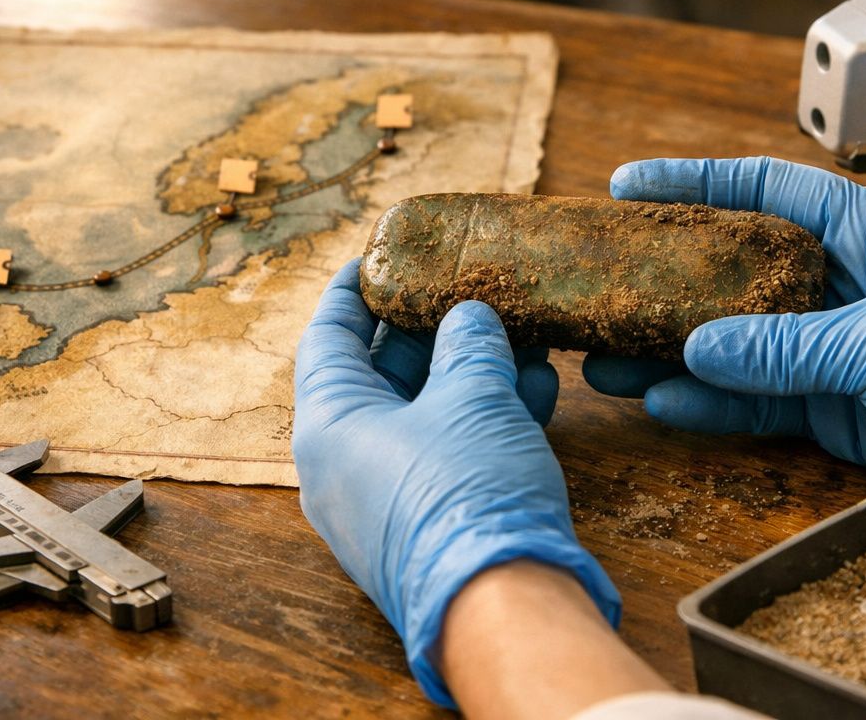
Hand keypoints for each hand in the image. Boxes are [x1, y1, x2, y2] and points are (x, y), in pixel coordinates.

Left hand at [293, 260, 619, 705]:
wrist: (501, 608)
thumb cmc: (467, 493)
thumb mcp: (473, 397)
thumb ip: (470, 345)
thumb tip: (469, 317)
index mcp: (329, 425)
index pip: (326, 339)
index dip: (352, 292)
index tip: (373, 257)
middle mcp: (346, 463)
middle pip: (381, 376)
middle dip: (432, 330)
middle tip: (464, 287)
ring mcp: (389, 498)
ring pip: (427, 414)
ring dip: (473, 372)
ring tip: (520, 333)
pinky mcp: (432, 524)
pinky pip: (451, 453)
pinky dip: (487, 418)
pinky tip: (539, 388)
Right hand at [583, 157, 865, 501]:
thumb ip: (788, 346)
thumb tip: (696, 351)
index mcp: (861, 231)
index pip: (765, 190)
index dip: (695, 182)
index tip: (628, 184)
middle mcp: (835, 279)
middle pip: (731, 265)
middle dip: (665, 274)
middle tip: (600, 277)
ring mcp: (826, 342)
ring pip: (731, 338)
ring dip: (671, 348)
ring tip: (605, 357)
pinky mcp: (826, 401)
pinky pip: (753, 396)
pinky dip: (708, 402)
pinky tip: (658, 401)